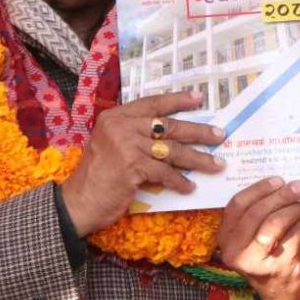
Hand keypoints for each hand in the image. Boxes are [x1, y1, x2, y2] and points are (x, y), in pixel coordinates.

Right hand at [60, 89, 224, 234]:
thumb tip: (174, 136)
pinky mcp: (132, 167)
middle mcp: (121, 126)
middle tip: (219, 135)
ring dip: (198, 159)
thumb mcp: (113, 145)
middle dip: (198, 131)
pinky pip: (165, 172)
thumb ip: (136, 135)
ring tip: (216, 164)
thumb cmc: (99, 175)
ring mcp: (126, 145)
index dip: (178, 100)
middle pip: (169, 126)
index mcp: (116, 116)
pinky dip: (179, 181)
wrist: (80, 200)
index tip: (199, 98)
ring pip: (172, 150)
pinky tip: (189, 187)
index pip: (153, 103)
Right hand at [217, 177, 299, 299]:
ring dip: (293, 209)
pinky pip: (292, 235)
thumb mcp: (253, 238)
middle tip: (298, 186)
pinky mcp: (278, 268)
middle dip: (280, 195)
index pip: (236, 205)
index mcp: (225, 239)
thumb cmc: (269, 258)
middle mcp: (234, 252)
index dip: (258, 189)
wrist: (284, 297)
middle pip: (256, 212)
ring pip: (274, 223)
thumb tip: (275, 180)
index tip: (277, 180)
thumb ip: (256, 213)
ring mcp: (255, 262)